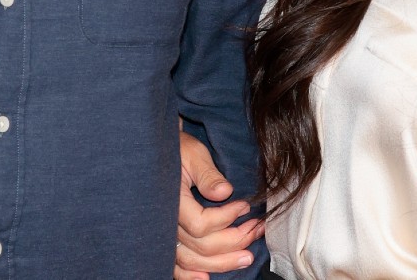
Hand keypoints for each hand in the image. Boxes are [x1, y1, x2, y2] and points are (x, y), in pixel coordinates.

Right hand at [174, 129, 263, 279]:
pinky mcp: (167, 239)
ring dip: (222, 262)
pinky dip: (190, 276)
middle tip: (256, 229)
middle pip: (201, 247)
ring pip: (192, 261)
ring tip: (247, 257)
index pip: (201, 224)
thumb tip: (225, 192)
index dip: (226, 218)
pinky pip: (176, 266)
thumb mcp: (194, 154)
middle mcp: (166, 223)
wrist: (160, 154)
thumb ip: (208, 174)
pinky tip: (207, 277)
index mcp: (171, 201)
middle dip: (234, 241)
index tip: (245, 205)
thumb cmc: (178, 150)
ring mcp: (165, 234)